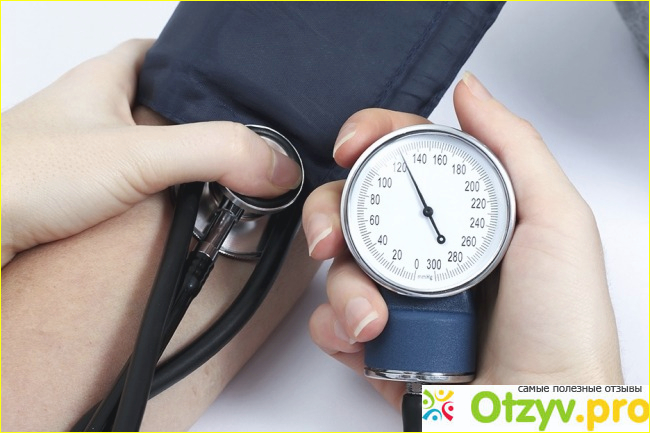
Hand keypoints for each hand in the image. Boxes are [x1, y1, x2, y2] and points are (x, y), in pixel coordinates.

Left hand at [0, 39, 300, 266]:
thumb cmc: (17, 176)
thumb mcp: (135, 154)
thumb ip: (214, 152)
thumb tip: (277, 164)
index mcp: (105, 79)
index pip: (160, 54)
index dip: (200, 66)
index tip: (235, 86)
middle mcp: (92, 111)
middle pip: (161, 104)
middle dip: (199, 124)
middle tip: (235, 145)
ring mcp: (82, 153)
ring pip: (146, 148)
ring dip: (179, 166)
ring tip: (218, 182)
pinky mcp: (75, 194)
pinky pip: (130, 185)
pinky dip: (157, 197)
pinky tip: (174, 214)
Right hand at [303, 72, 622, 407]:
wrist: (539, 409)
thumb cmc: (562, 324)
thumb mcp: (555, 221)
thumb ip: (513, 147)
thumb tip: (470, 91)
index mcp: (460, 214)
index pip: (402, 158)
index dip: (368, 140)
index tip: (351, 146)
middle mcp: (423, 249)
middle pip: (353, 207)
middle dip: (329, 216)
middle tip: (332, 240)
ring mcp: (398, 295)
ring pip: (336, 267)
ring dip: (345, 290)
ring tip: (377, 319)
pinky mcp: (377, 340)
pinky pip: (331, 320)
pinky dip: (337, 328)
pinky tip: (367, 339)